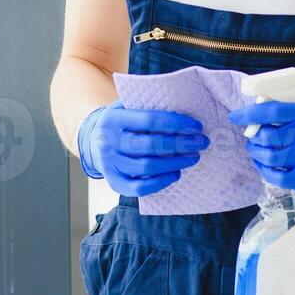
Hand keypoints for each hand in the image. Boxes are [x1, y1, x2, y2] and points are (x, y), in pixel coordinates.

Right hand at [77, 99, 209, 195]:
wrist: (93, 140)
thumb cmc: (122, 122)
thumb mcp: (127, 106)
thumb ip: (148, 105)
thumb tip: (185, 107)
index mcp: (113, 119)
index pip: (149, 120)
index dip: (176, 123)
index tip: (196, 126)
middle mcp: (108, 142)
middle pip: (150, 145)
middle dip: (180, 144)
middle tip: (201, 142)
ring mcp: (110, 164)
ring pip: (147, 167)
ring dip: (175, 163)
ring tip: (193, 157)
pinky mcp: (114, 182)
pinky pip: (139, 189)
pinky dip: (160, 183)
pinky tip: (176, 174)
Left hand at [227, 99, 294, 192]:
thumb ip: (288, 110)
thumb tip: (253, 114)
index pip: (272, 112)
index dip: (250, 114)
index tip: (235, 116)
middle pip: (269, 137)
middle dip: (253, 136)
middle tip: (250, 136)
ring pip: (271, 157)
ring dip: (257, 153)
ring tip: (255, 149)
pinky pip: (279, 177)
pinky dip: (266, 171)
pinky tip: (264, 165)